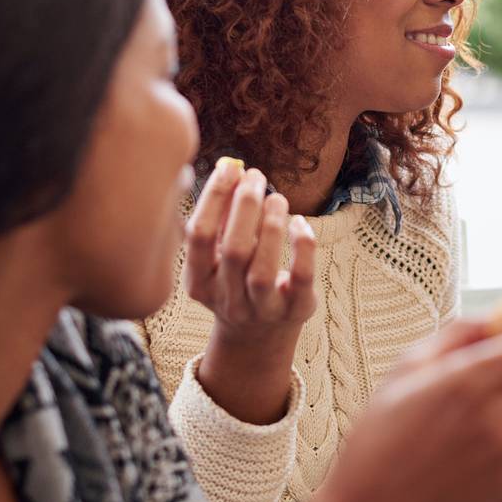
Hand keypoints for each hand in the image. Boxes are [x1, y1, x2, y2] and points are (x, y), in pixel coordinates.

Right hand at [184, 158, 316, 344]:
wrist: (259, 334)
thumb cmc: (237, 278)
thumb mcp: (220, 254)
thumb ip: (222, 218)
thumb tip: (231, 170)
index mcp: (199, 282)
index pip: (198, 236)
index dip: (213, 197)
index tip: (229, 167)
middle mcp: (227, 301)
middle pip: (234, 251)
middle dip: (245, 206)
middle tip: (256, 176)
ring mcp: (262, 311)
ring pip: (263, 271)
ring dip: (271, 226)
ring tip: (276, 197)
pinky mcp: (296, 311)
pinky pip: (301, 278)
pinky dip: (303, 246)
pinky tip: (300, 222)